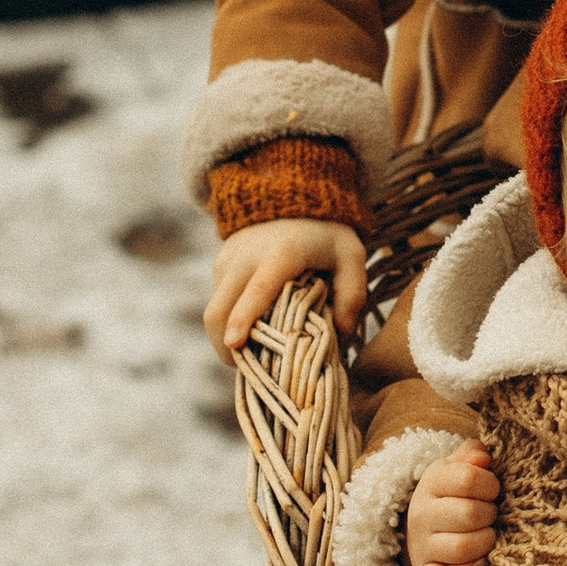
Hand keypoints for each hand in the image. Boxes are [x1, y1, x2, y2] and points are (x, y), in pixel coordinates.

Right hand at [203, 217, 369, 361]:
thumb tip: (341, 334)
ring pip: (214, 309)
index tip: (234, 345)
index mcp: (282, 254)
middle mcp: (247, 257)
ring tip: (249, 355)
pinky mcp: (220, 264)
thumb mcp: (352, 256)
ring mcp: (229, 260)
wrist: (291, 195)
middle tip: (246, 369)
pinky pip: (216, 300)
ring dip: (224, 336)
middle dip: (225, 346)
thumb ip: (352, 294)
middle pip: (220, 308)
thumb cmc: (327, 233)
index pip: (257, 290)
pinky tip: (248, 331)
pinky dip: (226, 321)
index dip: (244, 319)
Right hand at [408, 444, 499, 565]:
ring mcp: (421, 546)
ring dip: (485, 543)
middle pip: (469, 514)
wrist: (418, 527)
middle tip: (491, 515)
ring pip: (461, 548)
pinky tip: (479, 561)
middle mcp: (421, 514)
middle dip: (490, 515)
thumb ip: (472, 454)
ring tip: (488, 536)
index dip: (490, 485)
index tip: (492, 490)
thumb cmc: (451, 494)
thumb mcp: (457, 467)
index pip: (468, 479)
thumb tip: (483, 458)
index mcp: (432, 482)